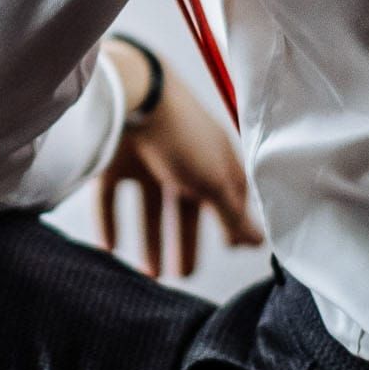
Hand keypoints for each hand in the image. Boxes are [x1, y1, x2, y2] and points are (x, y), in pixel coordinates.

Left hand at [94, 56, 264, 279]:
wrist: (132, 93)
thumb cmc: (182, 135)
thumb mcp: (214, 181)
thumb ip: (233, 214)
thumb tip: (259, 242)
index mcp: (210, 159)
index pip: (226, 196)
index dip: (229, 222)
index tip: (230, 249)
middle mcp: (180, 159)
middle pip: (185, 209)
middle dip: (185, 242)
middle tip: (183, 276)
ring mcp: (145, 159)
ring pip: (149, 208)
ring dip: (149, 241)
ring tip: (150, 275)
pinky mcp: (112, 161)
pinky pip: (110, 198)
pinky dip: (109, 223)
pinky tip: (109, 249)